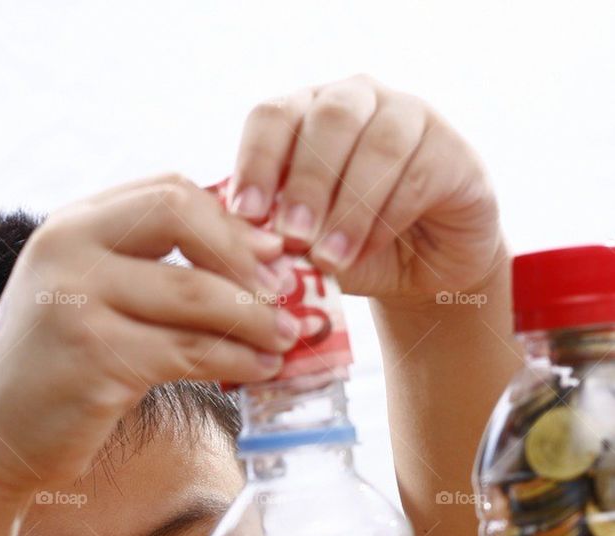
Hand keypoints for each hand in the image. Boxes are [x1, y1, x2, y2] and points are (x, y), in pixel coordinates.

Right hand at [0, 173, 297, 492]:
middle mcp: (67, 253)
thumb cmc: (49, 374)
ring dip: (254, 319)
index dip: (229, 220)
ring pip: (195, 296)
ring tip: (287, 339)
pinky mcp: (97, 362)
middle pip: (183, 221)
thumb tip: (245, 261)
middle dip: (245, 258)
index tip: (271, 254)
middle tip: (286, 294)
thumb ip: (138, 269)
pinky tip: (260, 369)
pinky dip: (236, 361)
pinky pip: (189, 352)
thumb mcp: (79, 299)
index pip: (166, 192)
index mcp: (68, 227)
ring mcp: (79, 306)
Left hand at [225, 75, 502, 304]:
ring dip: (349, 207)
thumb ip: (279, 239)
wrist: (422, 273)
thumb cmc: (351, 252)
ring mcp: (407, 116)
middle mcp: (356, 101)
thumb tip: (247, 245)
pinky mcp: (450, 149)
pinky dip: (387, 217)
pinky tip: (368, 249)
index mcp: (305, 115)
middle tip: (291, 236)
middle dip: (306, 183)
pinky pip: (417, 174)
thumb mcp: (306, 249)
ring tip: (330, 258)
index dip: (257, 161)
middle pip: (329, 117)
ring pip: (378, 142)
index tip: (246, 213)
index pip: (273, 116)